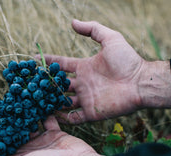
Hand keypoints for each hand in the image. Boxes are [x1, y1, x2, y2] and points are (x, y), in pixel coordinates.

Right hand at [43, 20, 170, 123]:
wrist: (140, 82)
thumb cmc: (127, 60)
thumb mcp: (110, 38)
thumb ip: (92, 29)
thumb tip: (72, 22)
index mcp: (84, 67)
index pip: (62, 64)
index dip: (49, 62)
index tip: (34, 60)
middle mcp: (82, 83)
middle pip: (59, 84)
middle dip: (46, 84)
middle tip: (30, 84)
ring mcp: (86, 99)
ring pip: (63, 102)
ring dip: (51, 102)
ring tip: (35, 102)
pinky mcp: (91, 113)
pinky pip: (74, 118)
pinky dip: (63, 118)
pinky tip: (51, 117)